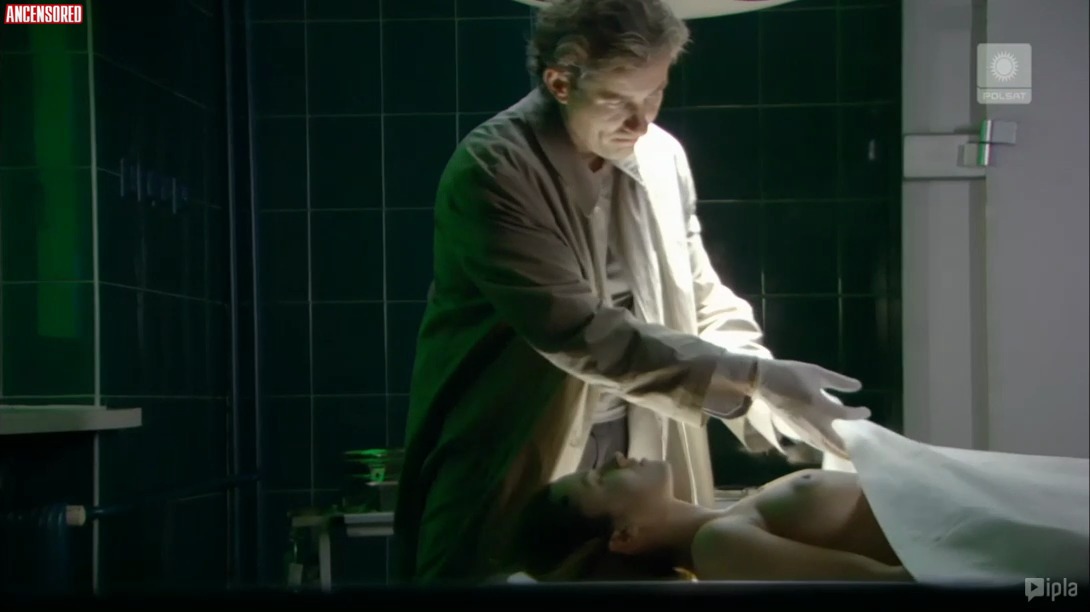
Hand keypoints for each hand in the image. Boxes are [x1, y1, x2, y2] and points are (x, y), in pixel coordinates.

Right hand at [754, 359, 870, 458]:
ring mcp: (804, 429)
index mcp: (821, 406)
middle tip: (862, 453)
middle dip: (849, 450)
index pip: (846, 415)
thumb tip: (858, 386)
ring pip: (824, 447)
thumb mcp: (817, 372)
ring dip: (837, 452)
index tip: (867, 411)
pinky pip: (814, 444)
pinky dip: (825, 447)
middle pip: (835, 443)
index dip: (859, 413)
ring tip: (848, 454)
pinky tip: (828, 445)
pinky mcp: (796, 430)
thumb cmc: (791, 374)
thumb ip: (838, 381)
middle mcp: (814, 422)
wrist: (764, 381)